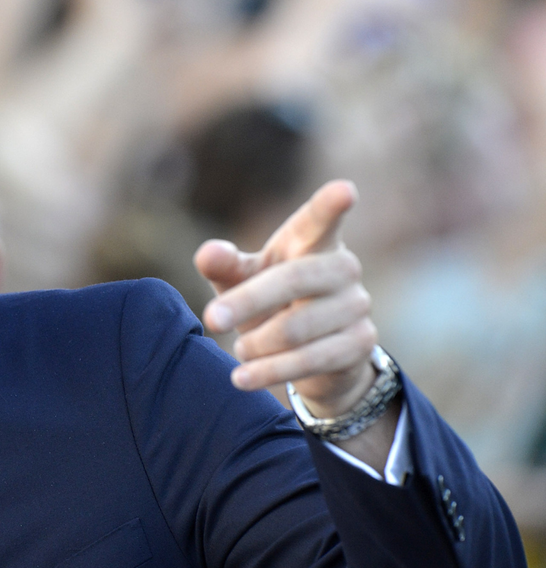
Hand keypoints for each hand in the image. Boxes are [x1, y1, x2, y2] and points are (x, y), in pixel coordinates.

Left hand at [194, 180, 376, 417]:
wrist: (312, 355)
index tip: (346, 189)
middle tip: (211, 320)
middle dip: (248, 301)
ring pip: (297, 327)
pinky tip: (242, 378)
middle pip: (294, 279)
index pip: (320, 221)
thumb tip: (207, 253)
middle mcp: (341, 268)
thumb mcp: (242, 281)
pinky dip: (270, 371)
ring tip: (238, 349)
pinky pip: (311, 359)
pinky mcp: (360, 343)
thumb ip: (225, 266)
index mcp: (312, 243)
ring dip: (257, 343)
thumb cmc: (269, 302)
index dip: (330, 205)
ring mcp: (356, 305)